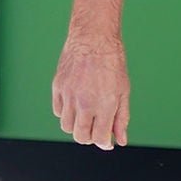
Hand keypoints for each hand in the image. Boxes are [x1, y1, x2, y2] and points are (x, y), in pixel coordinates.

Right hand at [52, 31, 129, 148]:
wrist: (93, 38)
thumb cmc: (112, 63)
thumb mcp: (123, 91)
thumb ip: (122, 118)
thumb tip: (121, 141)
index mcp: (105, 104)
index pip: (100, 138)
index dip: (104, 143)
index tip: (107, 140)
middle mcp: (85, 102)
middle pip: (81, 136)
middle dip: (90, 138)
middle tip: (96, 130)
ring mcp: (69, 95)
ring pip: (67, 126)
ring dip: (77, 127)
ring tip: (86, 116)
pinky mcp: (58, 87)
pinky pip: (58, 111)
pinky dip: (66, 113)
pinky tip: (76, 104)